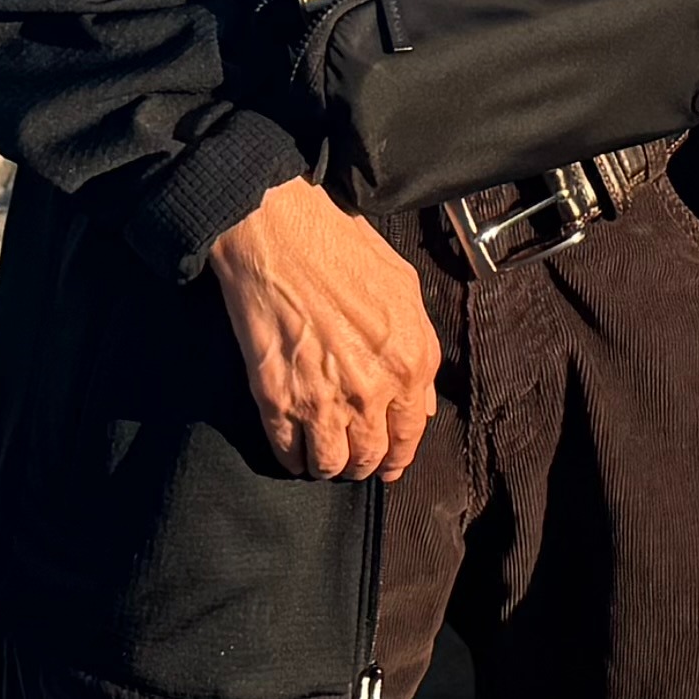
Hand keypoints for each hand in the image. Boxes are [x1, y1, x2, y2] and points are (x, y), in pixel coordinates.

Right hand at [212, 180, 436, 483]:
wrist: (278, 232)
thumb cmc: (339, 248)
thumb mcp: (404, 289)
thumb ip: (420, 349)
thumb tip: (420, 400)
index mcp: (411, 361)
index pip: (410, 434)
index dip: (397, 455)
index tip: (388, 462)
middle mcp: (373, 389)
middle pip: (370, 457)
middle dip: (362, 464)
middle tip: (352, 459)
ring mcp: (323, 399)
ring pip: (330, 464)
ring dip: (327, 466)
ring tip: (322, 458)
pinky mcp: (277, 400)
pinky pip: (288, 452)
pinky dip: (292, 458)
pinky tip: (293, 450)